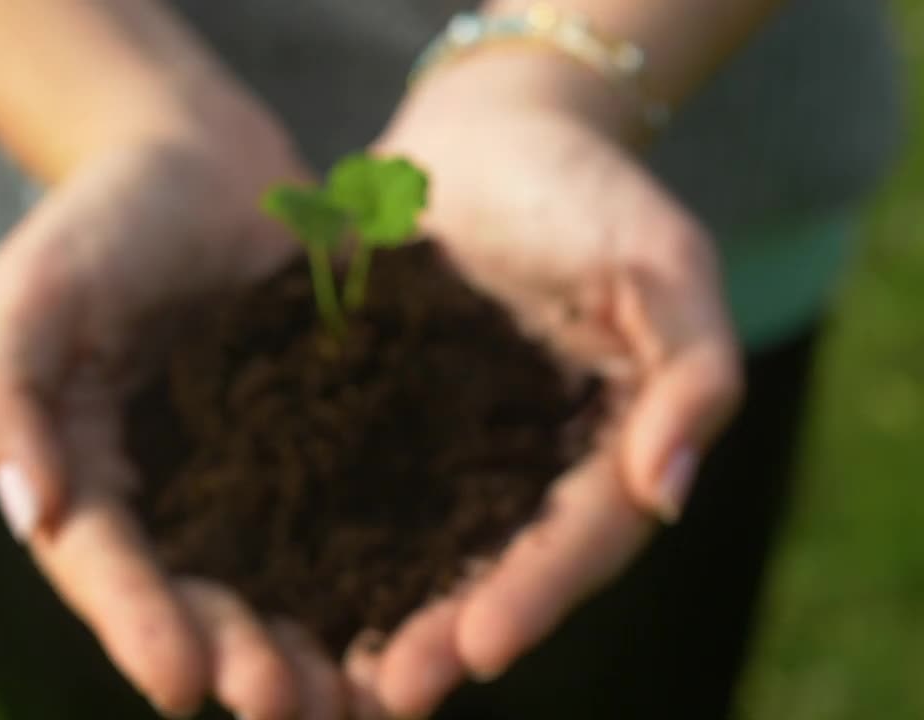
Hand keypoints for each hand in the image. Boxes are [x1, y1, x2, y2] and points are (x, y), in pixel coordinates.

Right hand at [0, 126, 348, 719]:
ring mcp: (250, 481)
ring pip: (280, 582)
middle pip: (199, 596)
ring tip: (356, 702)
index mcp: (86, 475)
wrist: (206, 165)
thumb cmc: (103, 220)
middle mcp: (170, 499)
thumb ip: (6, 391)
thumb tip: (27, 509)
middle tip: (288, 707)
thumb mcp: (32, 289)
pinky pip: (349, 521)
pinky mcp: (322, 450)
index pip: (105, 564)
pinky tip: (417, 620)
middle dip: (240, 656)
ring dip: (313, 647)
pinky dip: (378, 577)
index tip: (181, 682)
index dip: (138, 624)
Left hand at [344, 50, 743, 717]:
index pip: (578, 542)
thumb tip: (671, 492)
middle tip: (389, 691)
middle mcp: (527, 470)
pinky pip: (352, 488)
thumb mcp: (663, 264)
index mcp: (606, 449)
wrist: (488, 134)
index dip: (535, 598)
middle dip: (444, 634)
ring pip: (417, 551)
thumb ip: (690, 370)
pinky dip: (323, 541)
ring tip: (325, 674)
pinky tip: (275, 582)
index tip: (480, 648)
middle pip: (492, 571)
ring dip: (376, 614)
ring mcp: (452, 451)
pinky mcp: (381, 420)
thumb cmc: (588, 190)